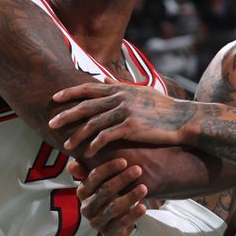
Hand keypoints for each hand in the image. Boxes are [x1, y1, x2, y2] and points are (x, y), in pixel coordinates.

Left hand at [50, 82, 194, 156]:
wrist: (184, 118)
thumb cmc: (166, 109)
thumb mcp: (143, 93)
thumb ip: (124, 89)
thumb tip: (109, 83)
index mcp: (122, 89)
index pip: (89, 88)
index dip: (71, 93)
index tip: (55, 98)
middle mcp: (120, 97)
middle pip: (86, 106)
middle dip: (66, 114)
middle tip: (51, 123)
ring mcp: (125, 112)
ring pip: (93, 123)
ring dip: (77, 135)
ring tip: (67, 144)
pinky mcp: (131, 127)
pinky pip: (106, 136)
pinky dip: (94, 144)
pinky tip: (88, 152)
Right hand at [68, 158, 147, 235]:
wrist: (114, 221)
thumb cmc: (107, 195)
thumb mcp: (98, 182)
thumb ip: (88, 170)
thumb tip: (71, 165)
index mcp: (82, 192)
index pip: (94, 177)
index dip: (108, 169)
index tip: (124, 161)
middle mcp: (87, 208)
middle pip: (105, 191)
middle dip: (122, 179)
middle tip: (138, 170)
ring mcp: (97, 222)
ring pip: (114, 208)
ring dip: (130, 197)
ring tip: (144, 188)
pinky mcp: (109, 232)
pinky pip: (121, 223)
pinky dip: (133, 215)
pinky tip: (143, 207)